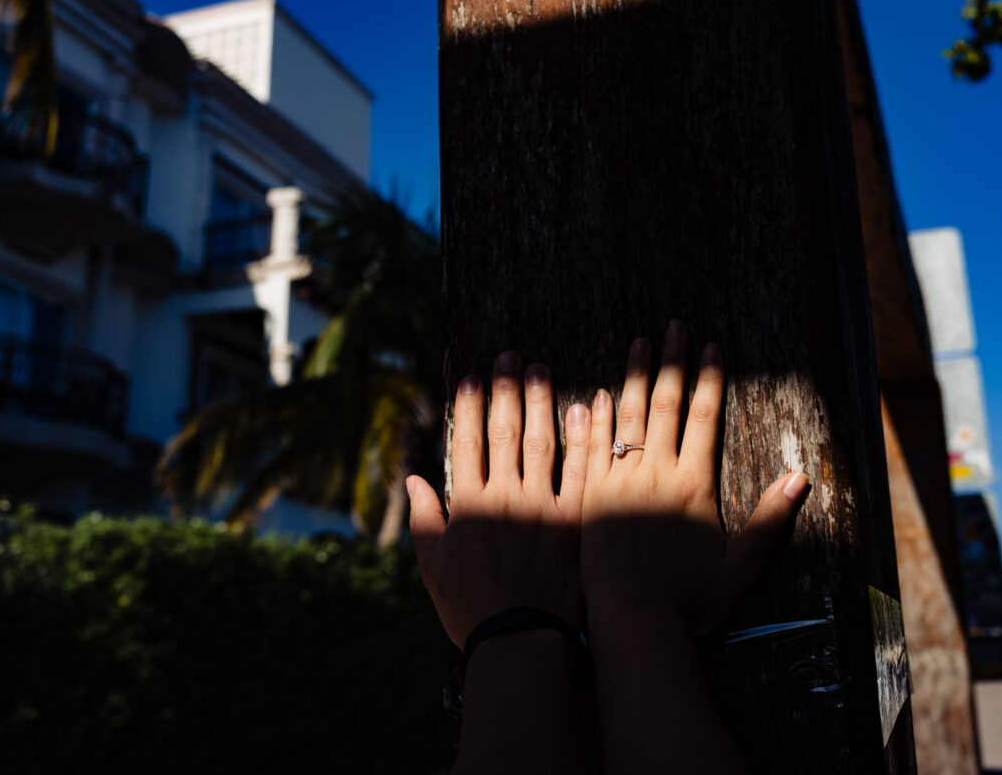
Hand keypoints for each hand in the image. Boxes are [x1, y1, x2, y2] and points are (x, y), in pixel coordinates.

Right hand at [407, 351, 590, 644]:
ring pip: (542, 442)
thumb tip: (414, 479)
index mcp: (469, 505)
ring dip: (540, 402)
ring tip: (540, 370)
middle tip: (510, 358)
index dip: (468, 406)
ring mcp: (542, 507)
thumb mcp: (433, 567)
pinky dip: (585, 437)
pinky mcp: (575, 522)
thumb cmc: (471, 610)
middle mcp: (505, 497)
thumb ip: (424, 519)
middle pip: (505, 433)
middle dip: (505, 391)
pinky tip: (587, 407)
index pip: (467, 443)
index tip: (471, 376)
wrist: (519, 643)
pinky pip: (583, 472)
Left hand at [579, 321, 808, 633]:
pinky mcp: (590, 496)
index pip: (704, 418)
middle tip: (672, 326)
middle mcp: (656, 472)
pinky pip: (592, 447)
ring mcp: (619, 481)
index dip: (709, 379)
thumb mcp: (740, 563)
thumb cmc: (690, 599)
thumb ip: (769, 518)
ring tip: (636, 343)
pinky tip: (594, 393)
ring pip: (626, 417)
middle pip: (666, 405)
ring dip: (633, 377)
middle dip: (672, 363)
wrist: (633, 618)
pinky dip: (594, 417)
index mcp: (693, 482)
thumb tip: (800, 479)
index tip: (712, 345)